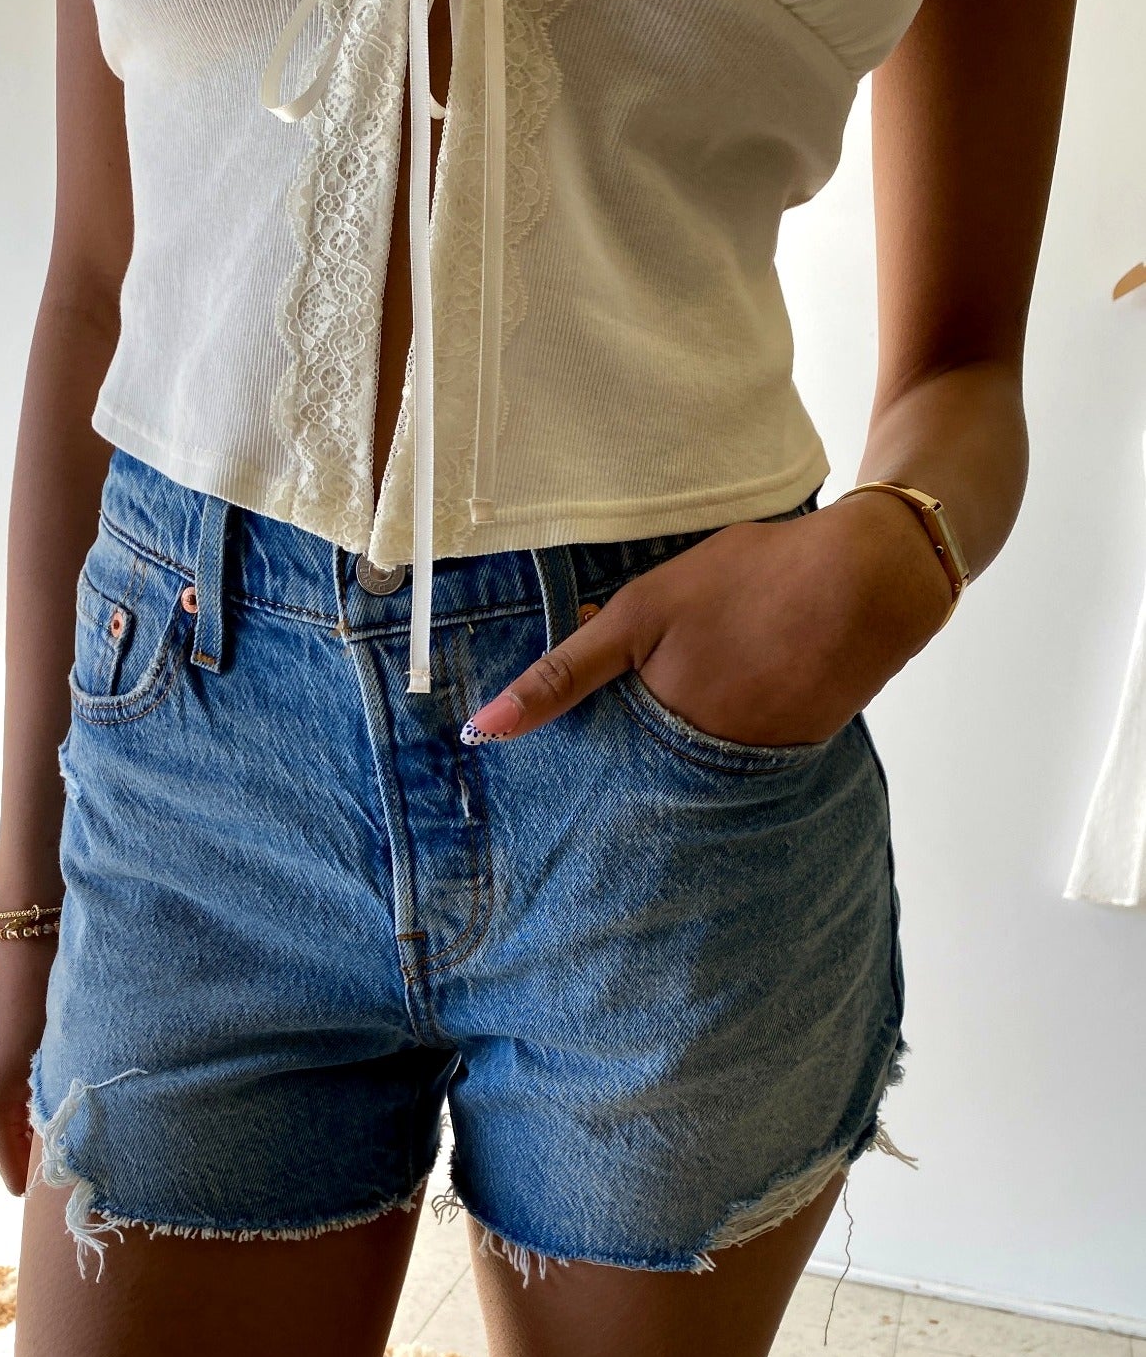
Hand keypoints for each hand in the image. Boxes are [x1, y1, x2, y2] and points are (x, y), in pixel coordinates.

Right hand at [0, 940, 56, 1194]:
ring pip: (9, 1130)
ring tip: (75, 1107)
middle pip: (11, 1155)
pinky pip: (4, 1108)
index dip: (47, 1181)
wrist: (29, 949)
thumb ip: (61, 1114)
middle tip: (87, 1143)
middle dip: (44, 1153)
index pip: (15, 1176)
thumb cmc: (55, 1003)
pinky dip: (27, 1108)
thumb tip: (73, 1157)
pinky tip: (55, 1087)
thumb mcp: (62, 1066)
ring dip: (38, 1126)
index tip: (80, 1180)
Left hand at [459, 490, 957, 747]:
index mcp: (659, 734)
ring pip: (695, 765)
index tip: (553, 776)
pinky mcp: (795, 752)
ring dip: (681, 747)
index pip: (599, 775)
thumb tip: (484, 729)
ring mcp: (755, 763)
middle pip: (648, 775)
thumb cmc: (750, 581)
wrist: (872, 580)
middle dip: (624, 765)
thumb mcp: (642, 611)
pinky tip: (740, 690)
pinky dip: (730, 731)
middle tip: (624, 728)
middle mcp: (705, 767)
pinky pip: (743, 754)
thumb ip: (567, 671)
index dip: (577, 767)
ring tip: (692, 696)